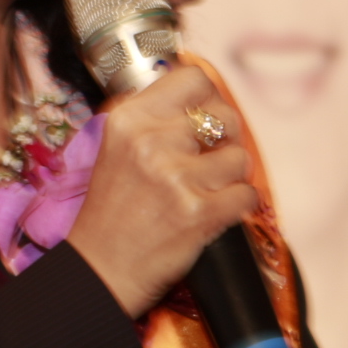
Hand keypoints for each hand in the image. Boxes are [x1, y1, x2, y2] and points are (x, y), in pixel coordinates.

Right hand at [67, 61, 260, 316]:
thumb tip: (202, 93)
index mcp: (129, 119)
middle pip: (225, 116)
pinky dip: (238, 206)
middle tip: (212, 159)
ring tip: (207, 191)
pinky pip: (247, 194)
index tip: (206, 118)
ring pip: (240, 157)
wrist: (100, 269)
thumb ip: (153, 118)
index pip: (194, 78)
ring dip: (232, 177)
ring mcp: (176, 177)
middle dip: (227, 139)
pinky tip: (215, 212)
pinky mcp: (199, 213)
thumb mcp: (116, 148)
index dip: (209, 99)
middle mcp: (151, 142)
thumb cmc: (111, 212)